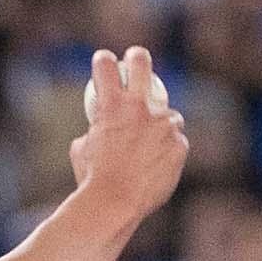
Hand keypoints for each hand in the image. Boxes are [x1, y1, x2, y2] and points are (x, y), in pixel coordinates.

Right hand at [67, 47, 188, 220]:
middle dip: (137, 57)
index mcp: (110, 106)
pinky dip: (168, 153)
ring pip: (169, 115)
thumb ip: (95, 132)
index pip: (105, 67)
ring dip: (162, 125)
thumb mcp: (82, 150)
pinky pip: (176, 143)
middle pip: (142, 64)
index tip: (105, 60)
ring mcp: (163, 124)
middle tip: (136, 60)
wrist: (114, 203)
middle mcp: (139, 107)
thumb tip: (98, 129)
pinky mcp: (179, 144)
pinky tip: (157, 168)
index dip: (103, 60)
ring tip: (151, 148)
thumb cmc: (92, 180)